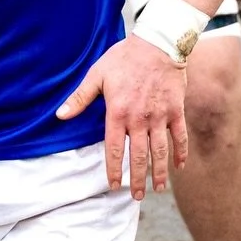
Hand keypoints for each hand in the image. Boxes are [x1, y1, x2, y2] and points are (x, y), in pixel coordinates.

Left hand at [55, 34, 186, 199]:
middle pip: (139, 156)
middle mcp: (140, 119)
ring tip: (158, 189)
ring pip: (160, 151)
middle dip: (138, 179)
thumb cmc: (124, 57)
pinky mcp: (176, 111)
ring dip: (159, 173)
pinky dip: (180, 153)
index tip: (114, 185)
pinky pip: (180, 136)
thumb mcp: (97, 74)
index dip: (114, 170)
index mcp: (118, 113)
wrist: (158, 43)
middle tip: (138, 197)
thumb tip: (60, 115)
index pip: (114, 149)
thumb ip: (80, 98)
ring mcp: (160, 116)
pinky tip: (180, 167)